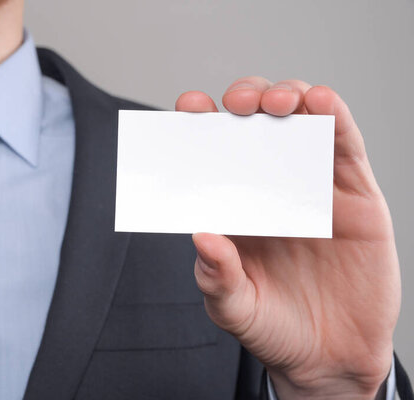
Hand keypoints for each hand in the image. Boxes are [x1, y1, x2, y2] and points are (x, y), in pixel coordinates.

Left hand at [176, 78, 399, 398]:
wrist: (330, 356)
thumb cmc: (272, 326)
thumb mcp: (233, 307)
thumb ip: (217, 277)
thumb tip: (202, 237)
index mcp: (235, 205)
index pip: (214, 152)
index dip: (201, 124)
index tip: (188, 108)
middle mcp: (271, 187)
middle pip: (256, 124)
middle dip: (245, 100)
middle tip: (235, 106)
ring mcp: (313, 186)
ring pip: (302, 122)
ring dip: (289, 97)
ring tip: (276, 101)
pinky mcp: (355, 196)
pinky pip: (345, 147)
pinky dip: (335, 119)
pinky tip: (320, 104)